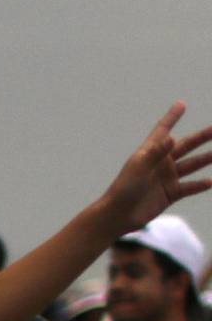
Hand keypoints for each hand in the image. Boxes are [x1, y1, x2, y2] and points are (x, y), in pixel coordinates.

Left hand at [100, 104, 211, 231]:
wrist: (118, 215)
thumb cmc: (124, 189)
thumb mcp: (139, 168)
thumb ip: (156, 153)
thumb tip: (172, 138)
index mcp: (150, 152)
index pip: (163, 130)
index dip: (172, 117)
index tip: (181, 104)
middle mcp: (160, 163)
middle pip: (185, 146)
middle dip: (201, 137)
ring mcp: (166, 178)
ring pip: (191, 165)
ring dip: (205, 159)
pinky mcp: (170, 194)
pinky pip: (189, 187)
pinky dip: (199, 185)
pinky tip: (210, 182)